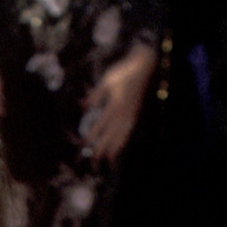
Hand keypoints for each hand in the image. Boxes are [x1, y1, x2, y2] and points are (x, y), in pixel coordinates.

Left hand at [79, 39, 156, 161]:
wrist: (144, 67)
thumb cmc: (123, 72)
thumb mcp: (106, 80)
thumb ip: (95, 95)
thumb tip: (83, 107)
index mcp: (116, 103)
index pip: (102, 122)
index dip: (94, 133)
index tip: (86, 143)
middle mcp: (124, 111)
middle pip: (112, 133)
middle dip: (103, 146)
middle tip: (95, 159)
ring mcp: (131, 113)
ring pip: (121, 134)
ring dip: (114, 147)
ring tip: (108, 159)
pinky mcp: (134, 113)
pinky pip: (128, 130)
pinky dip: (123, 140)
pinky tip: (119, 147)